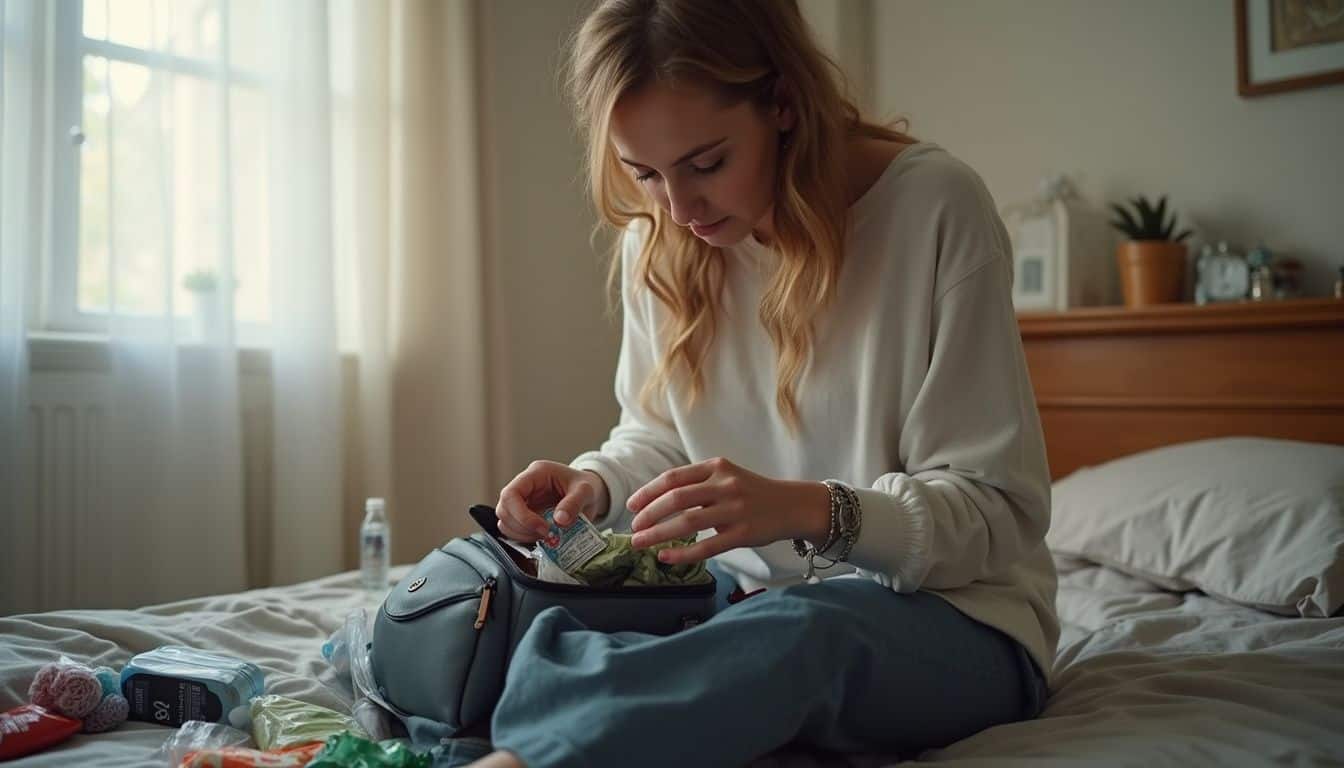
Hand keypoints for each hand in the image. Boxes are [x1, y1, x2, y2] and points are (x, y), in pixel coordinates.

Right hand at [496, 461, 609, 542]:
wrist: (590, 493)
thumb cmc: (586, 486)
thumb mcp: (586, 491)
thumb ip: (574, 503)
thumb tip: (559, 521)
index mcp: (536, 474)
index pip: (511, 493)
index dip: (521, 514)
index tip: (542, 527)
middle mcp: (525, 487)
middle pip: (504, 509)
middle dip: (522, 527)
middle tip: (546, 534)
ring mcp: (523, 502)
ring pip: (505, 521)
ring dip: (522, 534)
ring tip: (546, 536)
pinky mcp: (525, 515)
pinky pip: (514, 530)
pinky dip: (524, 538)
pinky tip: (542, 537)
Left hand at [627, 457, 829, 564]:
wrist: (793, 505)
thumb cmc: (753, 493)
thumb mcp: (728, 477)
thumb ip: (699, 484)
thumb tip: (658, 503)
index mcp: (717, 467)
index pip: (673, 477)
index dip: (648, 492)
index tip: (632, 505)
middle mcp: (725, 485)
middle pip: (676, 498)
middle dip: (649, 514)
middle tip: (633, 527)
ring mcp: (735, 509)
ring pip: (688, 522)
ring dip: (658, 533)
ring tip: (640, 542)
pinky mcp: (744, 533)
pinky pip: (707, 546)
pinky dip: (682, 552)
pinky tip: (666, 556)